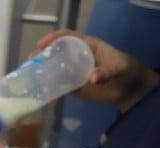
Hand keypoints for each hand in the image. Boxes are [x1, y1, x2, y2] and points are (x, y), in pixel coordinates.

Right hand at [36, 30, 159, 112]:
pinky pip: (59, 88)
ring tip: (31, 83)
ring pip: (54, 71)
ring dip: (42, 76)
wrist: (130, 90)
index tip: (42, 44)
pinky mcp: (73, 87)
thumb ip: (107, 71)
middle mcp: (76, 57)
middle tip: (29, 65)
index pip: (67, 37)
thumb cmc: (127, 71)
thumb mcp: (120, 68)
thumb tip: (92, 78)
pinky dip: (51, 93)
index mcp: (86, 46)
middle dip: (40, 57)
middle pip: (55, 53)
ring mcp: (74, 72)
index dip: (53, 38)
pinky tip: (47, 99)